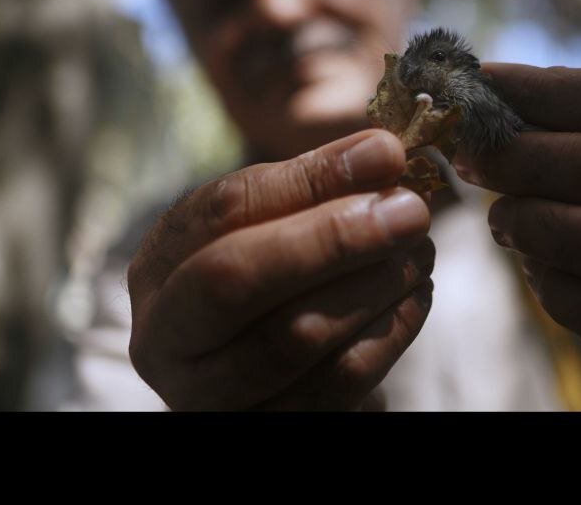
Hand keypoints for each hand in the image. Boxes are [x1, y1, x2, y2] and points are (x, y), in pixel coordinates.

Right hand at [127, 129, 434, 409]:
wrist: (274, 377)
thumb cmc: (275, 281)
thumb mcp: (276, 227)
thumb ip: (318, 187)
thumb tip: (382, 153)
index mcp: (160, 265)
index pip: (224, 210)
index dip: (309, 178)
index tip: (384, 153)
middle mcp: (166, 337)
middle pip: (236, 280)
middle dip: (333, 239)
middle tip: (409, 211)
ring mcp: (209, 397)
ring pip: (292, 339)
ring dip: (373, 287)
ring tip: (420, 252)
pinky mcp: (267, 427)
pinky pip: (335, 385)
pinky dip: (388, 334)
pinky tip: (414, 297)